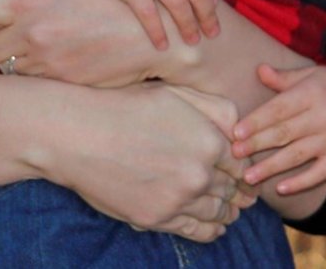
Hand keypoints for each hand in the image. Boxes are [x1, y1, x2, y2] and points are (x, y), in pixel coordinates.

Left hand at [0, 0, 201, 85]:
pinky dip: (41, 79)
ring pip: (8, 71)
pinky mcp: (56, 84)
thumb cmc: (112, 0)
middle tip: (23, 38)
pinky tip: (69, 64)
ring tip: (54, 49)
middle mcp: (27, 30)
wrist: (156, 32)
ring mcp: (41, 60)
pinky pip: (33, 87)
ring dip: (18, 65)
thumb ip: (27, 4)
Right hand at [56, 82, 253, 241]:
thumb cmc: (127, 107)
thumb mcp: (177, 94)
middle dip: (239, 191)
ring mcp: (178, 200)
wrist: (80, 135)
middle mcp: (199, 174)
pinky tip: (216, 228)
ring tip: (232, 211)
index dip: (244, 168)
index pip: (241, 163)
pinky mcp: (157, 219)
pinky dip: (211, 231)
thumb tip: (241, 132)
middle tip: (245, 195)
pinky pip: (196, 232)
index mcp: (209, 141)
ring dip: (228, 212)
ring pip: (218, 213)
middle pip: (232, 190)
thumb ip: (218, 109)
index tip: (245, 172)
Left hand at [231, 61, 325, 195]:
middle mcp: (324, 116)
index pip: (279, 109)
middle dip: (257, 145)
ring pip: (297, 156)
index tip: (235, 133)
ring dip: (271, 167)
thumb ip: (284, 77)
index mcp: (312, 93)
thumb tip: (259, 71)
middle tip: (234, 154)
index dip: (256, 122)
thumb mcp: (310, 74)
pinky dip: (300, 182)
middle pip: (285, 133)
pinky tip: (281, 188)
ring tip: (248, 177)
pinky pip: (319, 173)